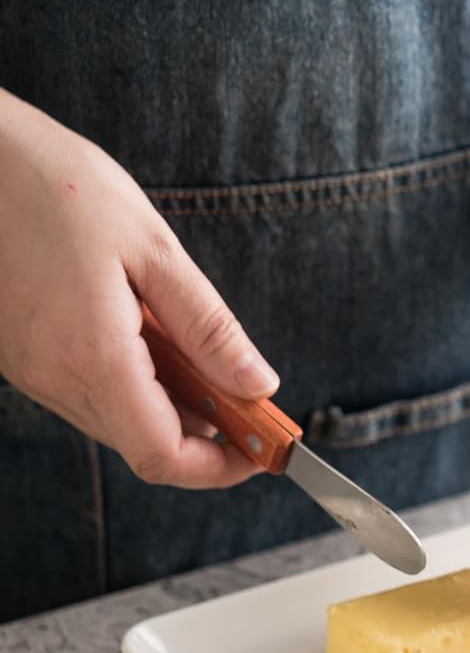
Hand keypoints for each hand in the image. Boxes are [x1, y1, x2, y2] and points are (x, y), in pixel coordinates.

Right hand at [0, 90, 277, 487]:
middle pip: (144, 446)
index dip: (220, 468)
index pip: (164, 456)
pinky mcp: (24, 356)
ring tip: (203, 356)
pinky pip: (90, 392)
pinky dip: (136, 383)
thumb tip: (257, 383)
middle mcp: (56, 380)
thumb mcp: (152, 248)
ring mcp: (34, 373)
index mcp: (94, 360)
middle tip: (250, 398)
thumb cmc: (51, 184)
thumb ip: (208, 327)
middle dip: (207, 436)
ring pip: (118, 422)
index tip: (262, 450)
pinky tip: (153, 336)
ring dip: (172, 408)